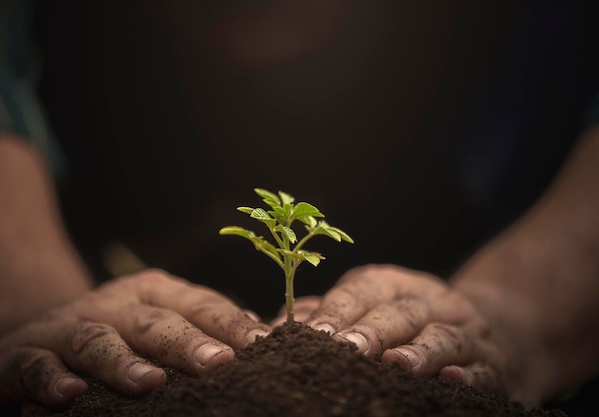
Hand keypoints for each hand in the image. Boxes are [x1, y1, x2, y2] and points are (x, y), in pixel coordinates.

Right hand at [0, 269, 270, 408]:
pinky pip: (35, 365)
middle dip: (188, 342)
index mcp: (154, 293)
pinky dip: (50, 380)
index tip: (262, 344)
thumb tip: (259, 339)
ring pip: (97, 341)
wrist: (35, 330)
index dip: (230, 323)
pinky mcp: (22, 354)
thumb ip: (201, 329)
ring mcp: (67, 326)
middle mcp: (113, 304)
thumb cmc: (119, 333)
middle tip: (219, 363)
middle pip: (155, 321)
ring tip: (150, 384)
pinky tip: (70, 395)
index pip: (200, 305)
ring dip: (123, 362)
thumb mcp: (159, 322)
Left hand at [274, 264, 507, 394]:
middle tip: (345, 349)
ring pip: (443, 336)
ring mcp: (467, 330)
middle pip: (400, 312)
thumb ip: (325, 316)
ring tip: (395, 365)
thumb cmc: (408, 323)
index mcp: (393, 285)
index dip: (338, 310)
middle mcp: (431, 301)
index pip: (361, 291)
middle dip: (372, 330)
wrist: (494, 329)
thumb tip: (266, 330)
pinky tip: (449, 381)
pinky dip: (466, 375)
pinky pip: (482, 368)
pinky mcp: (493, 362)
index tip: (311, 333)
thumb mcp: (370, 308)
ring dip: (419, 351)